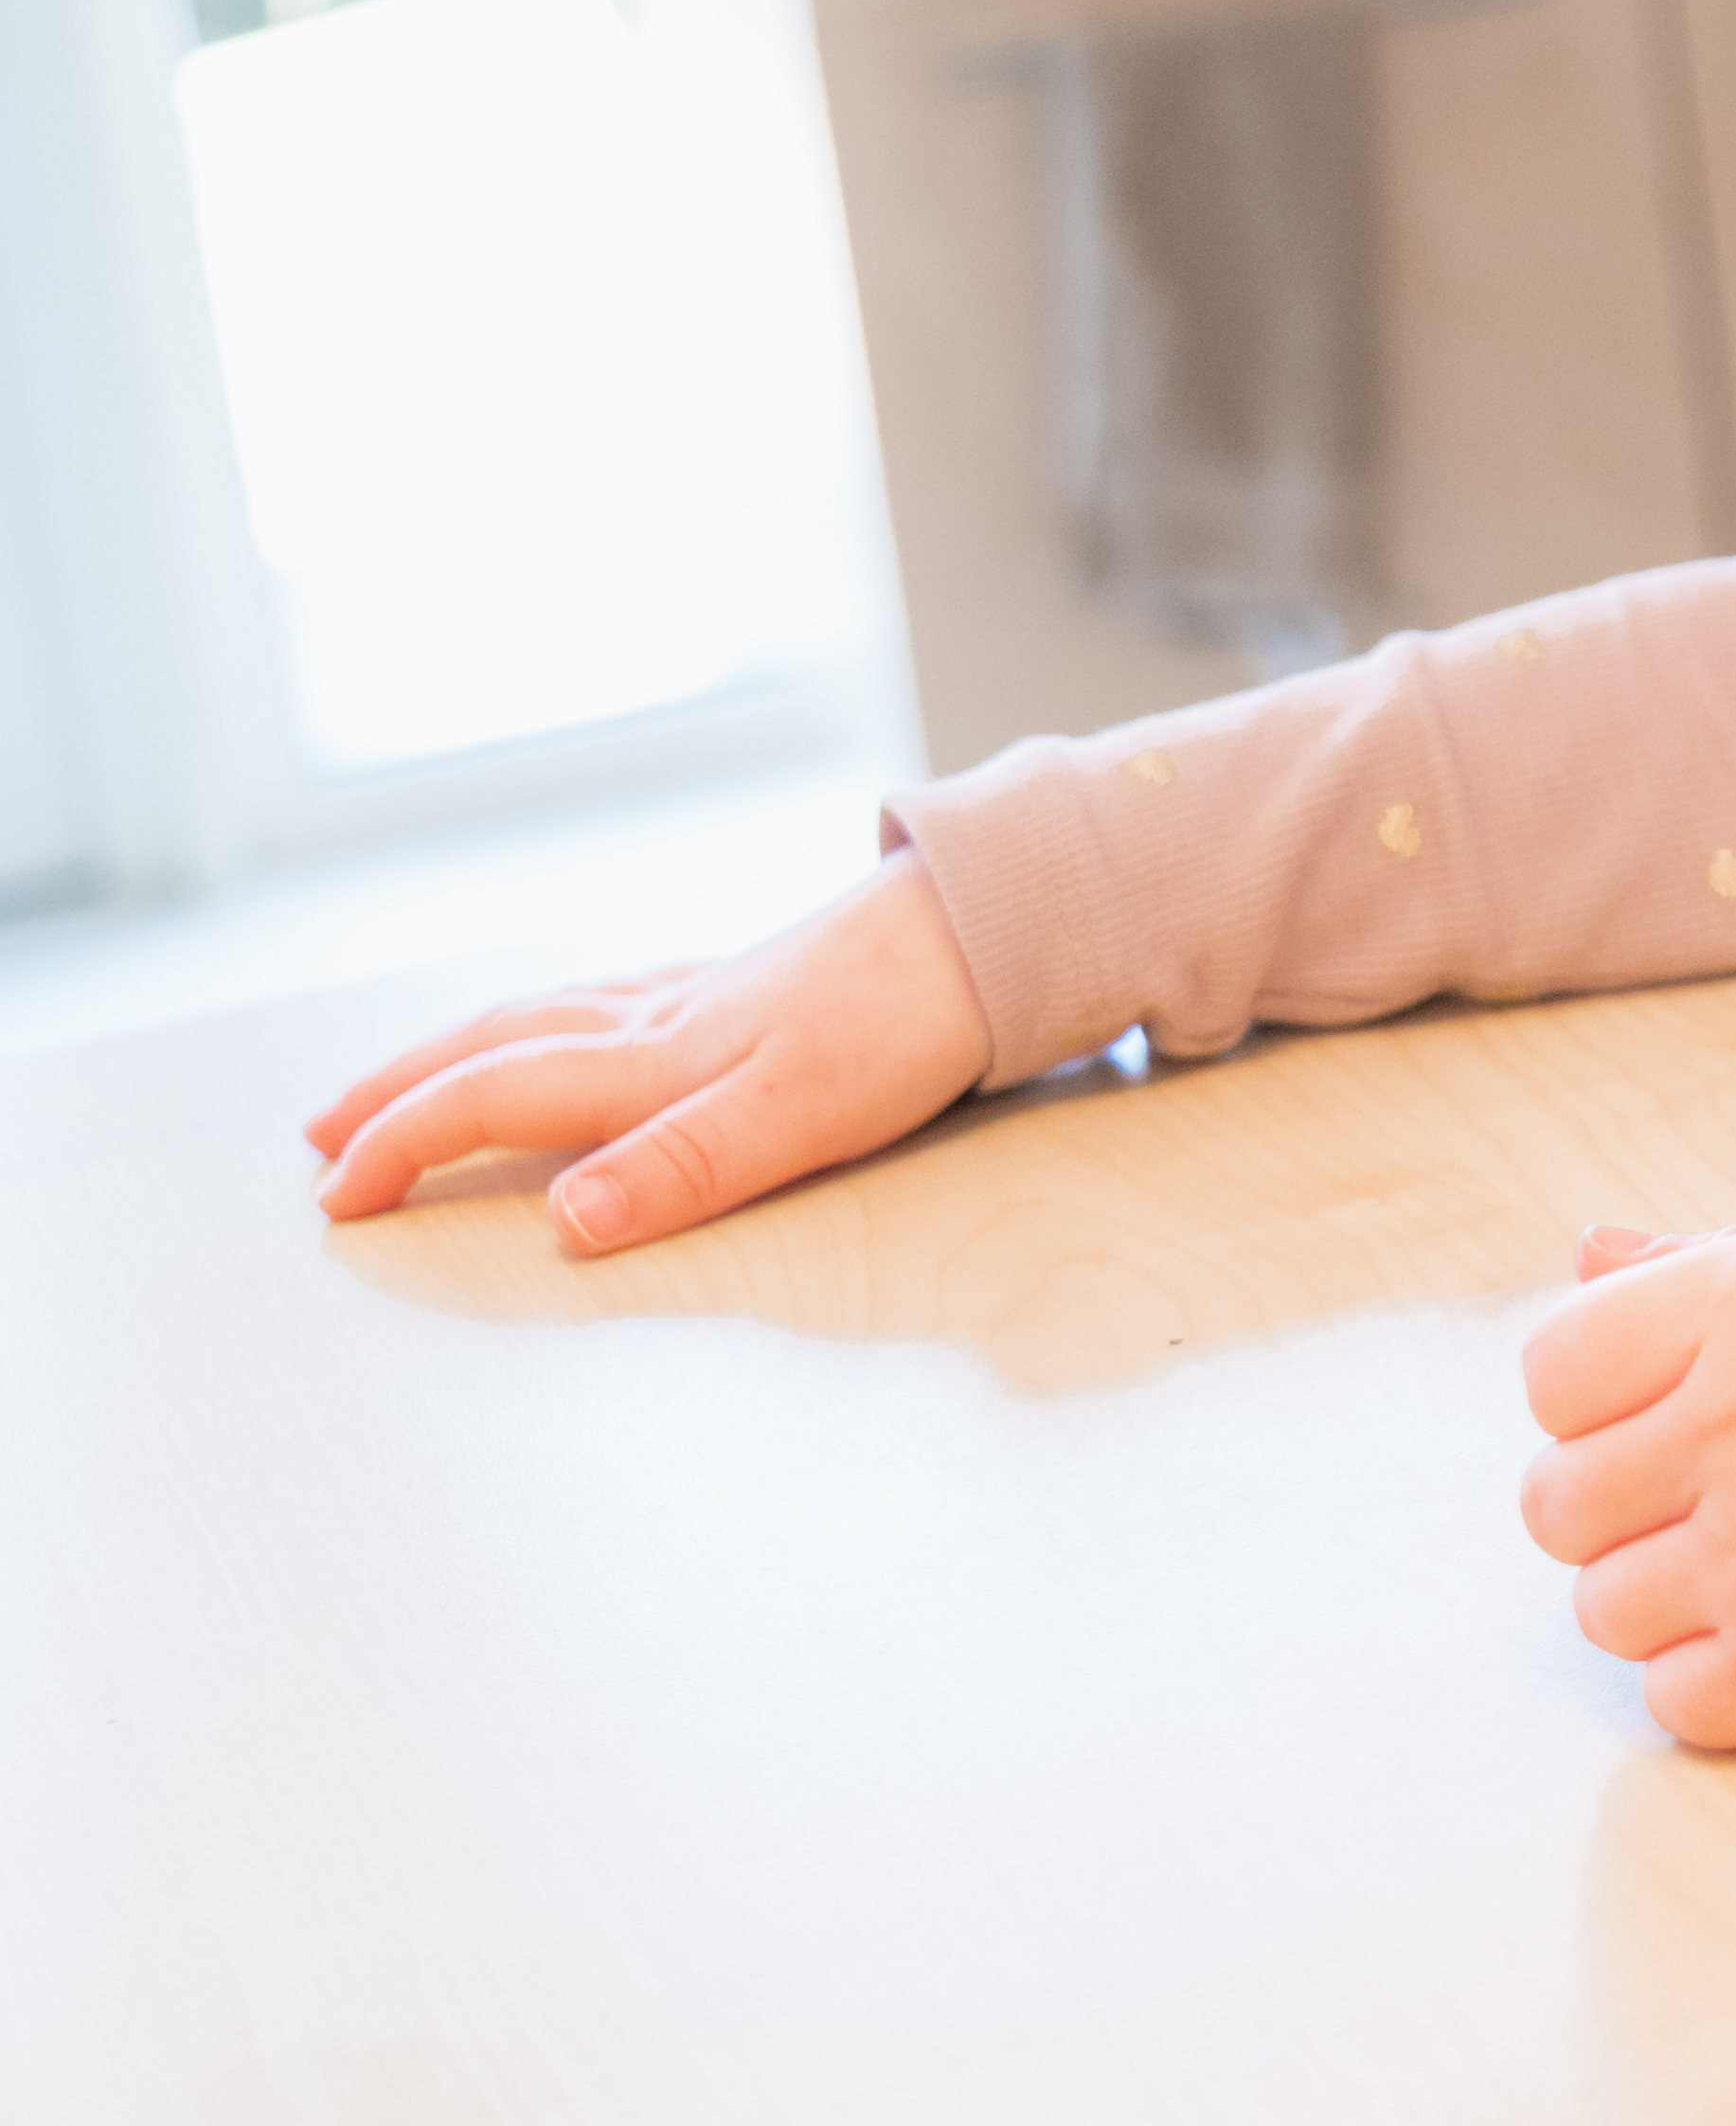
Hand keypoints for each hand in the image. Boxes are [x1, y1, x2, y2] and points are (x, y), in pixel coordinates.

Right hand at [303, 848, 991, 1252]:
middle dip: (401, 1090)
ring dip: (463, 1048)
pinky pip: (612, 997)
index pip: (494, 1101)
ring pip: (545, 1013)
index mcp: (657, 1060)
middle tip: (320, 1129)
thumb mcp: (796, 1116)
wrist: (996, 929)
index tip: (335, 1197)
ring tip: (409, 1077)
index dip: (406, 1147)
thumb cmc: (910, 1022)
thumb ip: (678, 1171)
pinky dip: (553, 1016)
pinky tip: (570, 1021)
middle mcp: (662, 1019)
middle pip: (496, 1046)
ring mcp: (705, 995)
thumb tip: (564, 1224)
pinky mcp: (752, 983)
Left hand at [1518, 1198, 1735, 1748]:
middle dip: (1625, 1509)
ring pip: (1607, 1610)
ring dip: (1676, 1600)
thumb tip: (1586, 1255)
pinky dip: (1723, 1683)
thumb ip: (1717, 1260)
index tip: (1670, 1423)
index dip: (1600, 1403)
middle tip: (1725, 1506)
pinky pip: (1673, 1700)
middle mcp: (1728, 1427)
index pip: (1554, 1371)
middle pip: (1560, 1504)